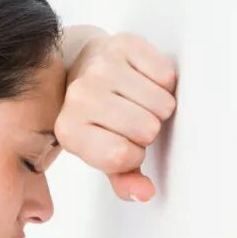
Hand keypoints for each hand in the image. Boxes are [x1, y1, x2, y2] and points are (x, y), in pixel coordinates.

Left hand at [55, 31, 176, 201]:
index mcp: (69, 131)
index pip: (123, 157)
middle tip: (131, 119)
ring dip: (157, 107)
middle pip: (147, 129)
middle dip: (147, 130)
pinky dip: (163, 82)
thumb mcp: (102, 153)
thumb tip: (144, 193)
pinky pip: (167, 75)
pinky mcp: (123, 44)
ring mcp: (100, 68)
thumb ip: (123, 179)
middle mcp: (80, 97)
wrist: (80, 67)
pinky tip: (142, 81)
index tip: (123, 143)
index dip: (134, 154)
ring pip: (161, 104)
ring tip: (137, 101)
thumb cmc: (96, 117)